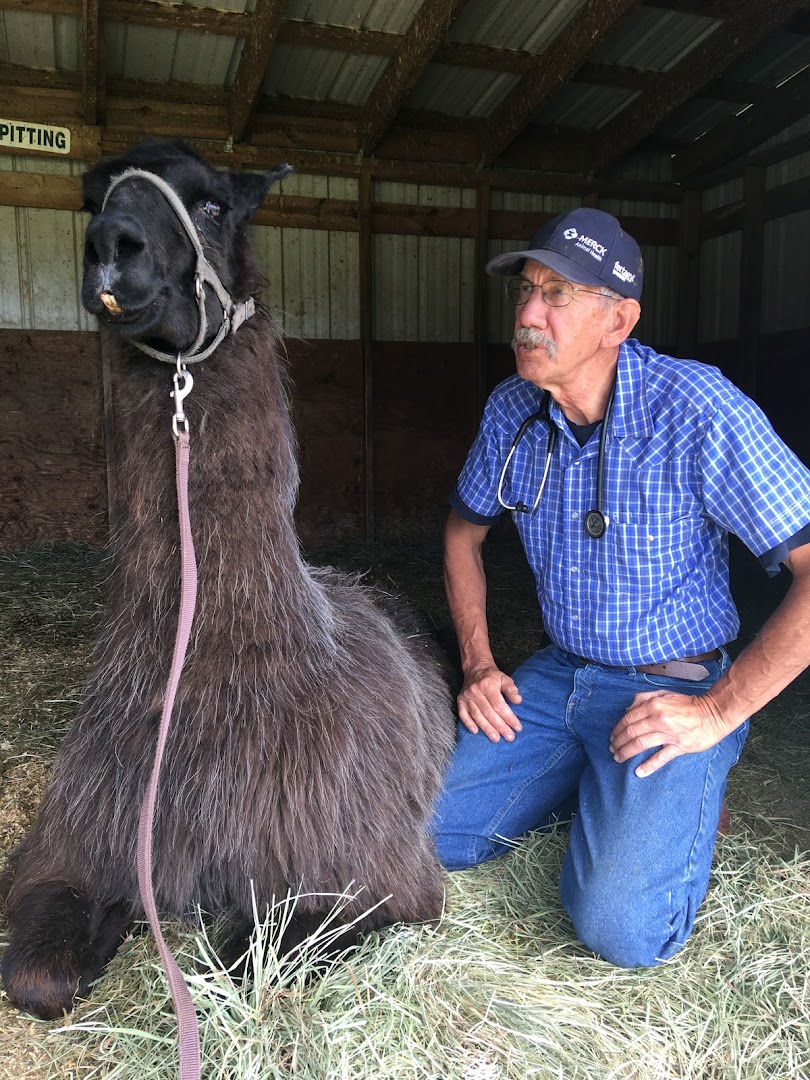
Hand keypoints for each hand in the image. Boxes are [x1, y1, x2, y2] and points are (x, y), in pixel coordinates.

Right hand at [458, 665, 522, 742]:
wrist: (475, 669)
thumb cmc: (492, 677)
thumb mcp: (505, 678)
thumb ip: (511, 689)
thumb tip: (518, 701)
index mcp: (488, 686)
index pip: (499, 705)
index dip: (509, 717)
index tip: (517, 727)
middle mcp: (476, 692)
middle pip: (489, 713)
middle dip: (500, 727)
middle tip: (510, 737)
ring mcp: (467, 697)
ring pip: (477, 716)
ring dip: (487, 729)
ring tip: (496, 739)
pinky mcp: (460, 701)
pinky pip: (463, 714)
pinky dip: (468, 724)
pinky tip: (476, 732)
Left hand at [609, 690, 731, 777]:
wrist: (713, 713)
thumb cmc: (688, 704)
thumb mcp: (664, 694)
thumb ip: (644, 698)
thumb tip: (627, 709)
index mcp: (654, 705)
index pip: (628, 719)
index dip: (617, 729)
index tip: (612, 736)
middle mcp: (659, 719)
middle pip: (631, 732)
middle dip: (618, 742)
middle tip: (612, 749)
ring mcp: (669, 734)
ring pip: (641, 744)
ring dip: (626, 752)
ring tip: (618, 758)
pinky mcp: (680, 747)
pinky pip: (661, 758)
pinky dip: (648, 766)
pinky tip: (638, 772)